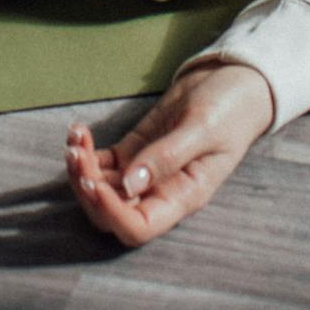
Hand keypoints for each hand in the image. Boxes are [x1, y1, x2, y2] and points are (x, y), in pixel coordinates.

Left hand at [64, 58, 273, 247]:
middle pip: (110, 212)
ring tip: (75, 137)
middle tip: (76, 153)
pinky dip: (86, 152)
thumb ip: (167, 157)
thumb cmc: (230, 109)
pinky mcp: (134, 150)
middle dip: (87, 188)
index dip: (111, 212)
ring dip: (81, 168)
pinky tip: (79, 132)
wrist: (234, 83)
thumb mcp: (203, 129)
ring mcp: (144, 172)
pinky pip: (101, 163)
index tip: (94, 182)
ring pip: (101, 187)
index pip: (138, 226)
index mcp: (182, 197)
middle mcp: (159, 192)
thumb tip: (130, 184)